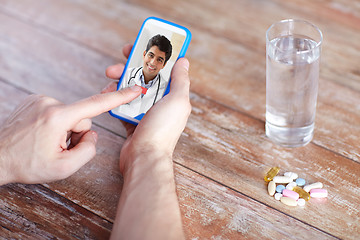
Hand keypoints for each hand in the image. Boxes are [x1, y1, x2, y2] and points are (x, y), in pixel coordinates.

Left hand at [0, 86, 141, 184]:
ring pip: (70, 116)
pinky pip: (57, 112)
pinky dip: (55, 124)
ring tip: (46, 143)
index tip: (136, 88)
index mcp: (59, 117)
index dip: (120, 97)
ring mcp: (40, 99)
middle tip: (58, 148)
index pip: (97, 104)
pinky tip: (40, 135)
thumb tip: (92, 134)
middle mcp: (50, 103)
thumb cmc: (27, 165)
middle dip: (76, 134)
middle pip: (82, 118)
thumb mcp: (64, 168)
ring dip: (64, 130)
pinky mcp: (35, 100)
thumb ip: (88, 150)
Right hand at [103, 44, 190, 173]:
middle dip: (131, 66)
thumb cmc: (162, 130)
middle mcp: (161, 102)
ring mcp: (146, 111)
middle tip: (119, 60)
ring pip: (131, 88)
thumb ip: (180, 80)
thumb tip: (184, 61)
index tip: (142, 45)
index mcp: (173, 96)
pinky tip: (108, 93)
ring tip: (109, 77)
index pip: (165, 69)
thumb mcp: (176, 101)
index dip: (155, 55)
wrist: (144, 157)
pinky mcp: (132, 120)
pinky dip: (115, 97)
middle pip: (145, 77)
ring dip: (120, 80)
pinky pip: (123, 103)